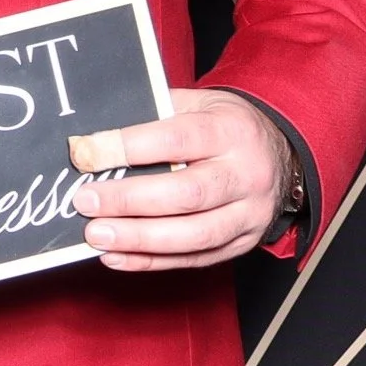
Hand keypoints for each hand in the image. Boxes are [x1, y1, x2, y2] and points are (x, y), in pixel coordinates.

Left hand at [68, 88, 294, 271]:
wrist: (281, 152)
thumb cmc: (223, 124)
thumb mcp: (197, 103)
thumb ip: (154, 113)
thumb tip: (95, 137)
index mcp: (232, 131)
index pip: (176, 140)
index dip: (128, 148)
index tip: (84, 154)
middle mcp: (246, 175)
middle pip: (187, 194)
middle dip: (129, 200)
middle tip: (85, 201)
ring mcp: (249, 215)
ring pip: (194, 235)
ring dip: (138, 239)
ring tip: (96, 235)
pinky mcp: (244, 243)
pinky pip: (196, 259)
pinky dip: (151, 262)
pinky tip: (116, 257)